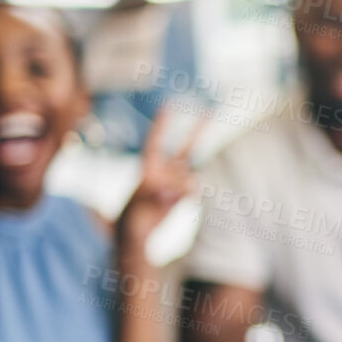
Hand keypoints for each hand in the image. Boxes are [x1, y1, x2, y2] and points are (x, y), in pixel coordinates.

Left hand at [116, 110, 203, 256]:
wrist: (136, 236)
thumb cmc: (131, 220)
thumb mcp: (140, 209)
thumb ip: (162, 198)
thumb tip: (186, 188)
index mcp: (148, 169)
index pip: (156, 141)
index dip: (163, 124)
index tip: (170, 105)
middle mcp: (164, 172)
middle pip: (185, 147)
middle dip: (197, 130)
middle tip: (209, 110)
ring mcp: (176, 183)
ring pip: (190, 172)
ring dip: (185, 182)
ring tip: (168, 198)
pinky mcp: (183, 195)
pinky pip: (192, 189)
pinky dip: (187, 194)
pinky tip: (172, 203)